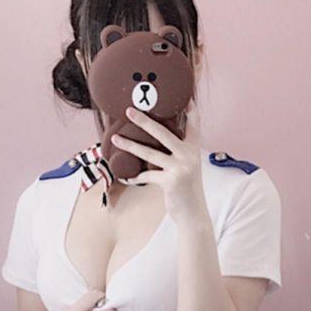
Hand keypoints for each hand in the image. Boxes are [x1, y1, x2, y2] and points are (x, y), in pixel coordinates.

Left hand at [110, 101, 205, 221]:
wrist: (193, 214)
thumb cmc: (186, 190)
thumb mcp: (187, 168)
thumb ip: (177, 154)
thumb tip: (154, 142)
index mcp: (194, 149)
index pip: (194, 125)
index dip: (190, 110)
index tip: (185, 97)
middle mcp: (189, 155)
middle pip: (164, 133)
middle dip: (144, 120)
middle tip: (129, 110)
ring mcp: (181, 168)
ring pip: (149, 152)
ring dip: (130, 146)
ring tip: (116, 138)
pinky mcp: (171, 181)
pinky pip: (146, 175)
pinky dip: (135, 177)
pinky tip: (126, 178)